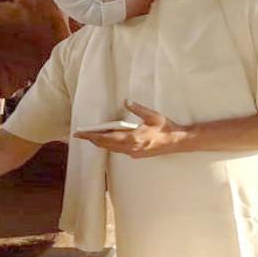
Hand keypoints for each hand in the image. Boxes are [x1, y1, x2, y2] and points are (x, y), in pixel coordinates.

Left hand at [73, 100, 190, 157]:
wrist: (177, 142)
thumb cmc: (166, 128)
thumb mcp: (153, 115)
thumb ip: (138, 109)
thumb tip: (127, 101)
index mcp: (134, 138)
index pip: (108, 138)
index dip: (93, 136)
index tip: (81, 134)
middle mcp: (132, 148)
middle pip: (107, 145)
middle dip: (93, 140)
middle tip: (80, 135)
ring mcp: (134, 153)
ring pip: (112, 149)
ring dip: (101, 143)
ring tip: (90, 137)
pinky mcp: (136, 155)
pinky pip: (119, 151)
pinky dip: (110, 146)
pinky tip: (106, 140)